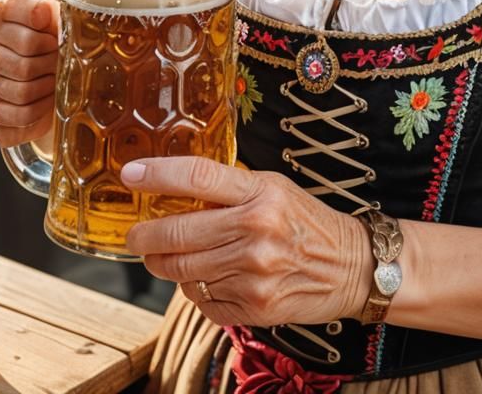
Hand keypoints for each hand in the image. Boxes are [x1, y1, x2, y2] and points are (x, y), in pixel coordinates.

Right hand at [0, 0, 59, 146]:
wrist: (60, 74)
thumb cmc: (62, 36)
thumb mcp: (64, 15)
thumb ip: (56, 9)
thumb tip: (46, 13)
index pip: (2, 7)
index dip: (32, 12)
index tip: (49, 18)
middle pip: (24, 47)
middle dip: (53, 52)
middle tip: (63, 54)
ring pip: (22, 85)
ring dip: (50, 84)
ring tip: (59, 77)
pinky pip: (17, 114)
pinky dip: (41, 109)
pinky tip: (50, 99)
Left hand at [121, 157, 369, 327]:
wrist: (352, 267)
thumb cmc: (307, 222)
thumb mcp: (274, 189)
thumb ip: (230, 190)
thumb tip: (176, 192)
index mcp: (261, 193)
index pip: (198, 177)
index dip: (157, 175)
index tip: (129, 174)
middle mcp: (256, 231)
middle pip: (179, 233)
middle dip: (146, 236)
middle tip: (135, 236)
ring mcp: (254, 273)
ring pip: (184, 272)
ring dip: (167, 265)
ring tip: (166, 258)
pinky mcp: (255, 308)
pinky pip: (204, 300)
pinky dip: (197, 291)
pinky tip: (208, 279)